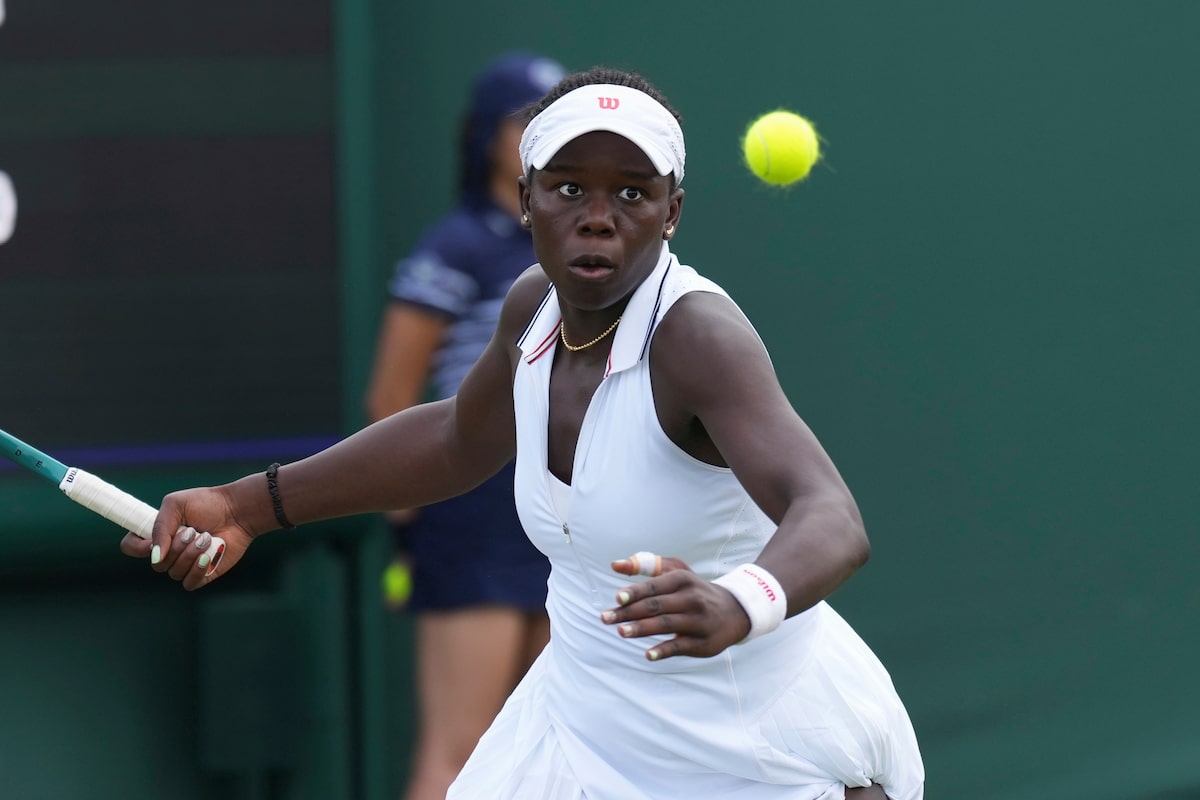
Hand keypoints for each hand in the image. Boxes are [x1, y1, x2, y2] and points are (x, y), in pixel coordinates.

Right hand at [119, 486, 255, 590]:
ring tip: (206, 538)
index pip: (131, 548)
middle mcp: (169, 551)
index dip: (136, 547)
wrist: (237, 511)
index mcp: (158, 534)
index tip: (150, 540)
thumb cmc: (207, 504)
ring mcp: (185, 564)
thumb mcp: (176, 505)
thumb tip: (154, 557)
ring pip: (174, 573)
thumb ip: (160, 528)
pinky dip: (198, 570)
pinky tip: (208, 555)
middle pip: (156, 564)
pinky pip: (189, 583)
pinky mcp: (202, 574)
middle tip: (192, 531)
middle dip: (175, 548)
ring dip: (190, 555)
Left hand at [601, 554, 751, 660]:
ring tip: (621, 632)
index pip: (654, 586)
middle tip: (605, 618)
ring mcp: (698, 621)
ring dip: (642, 629)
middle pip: (656, 606)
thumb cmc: (694, 590)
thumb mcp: (677, 571)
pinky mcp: (702, 643)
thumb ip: (646, 565)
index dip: (635, 593)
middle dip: (629, 612)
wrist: (734, 611)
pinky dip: (664, 650)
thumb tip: (614, 565)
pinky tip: (648, 654)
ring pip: (666, 624)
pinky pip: (680, 646)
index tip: (616, 599)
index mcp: (682, 580)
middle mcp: (691, 598)